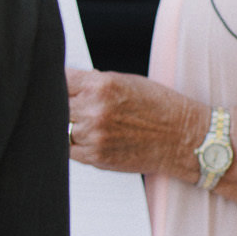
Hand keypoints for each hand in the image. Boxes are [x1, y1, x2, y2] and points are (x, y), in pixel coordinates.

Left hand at [66, 69, 208, 182]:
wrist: (184, 138)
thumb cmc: (159, 106)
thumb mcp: (126, 81)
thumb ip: (93, 82)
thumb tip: (66, 81)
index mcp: (100, 85)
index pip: (59, 78)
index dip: (55, 81)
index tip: (53, 83)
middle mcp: (94, 109)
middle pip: (55, 104)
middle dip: (60, 103)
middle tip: (66, 104)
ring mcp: (93, 135)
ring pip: (60, 128)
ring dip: (66, 125)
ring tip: (82, 121)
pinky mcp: (96, 157)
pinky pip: (69, 149)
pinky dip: (72, 143)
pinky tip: (85, 137)